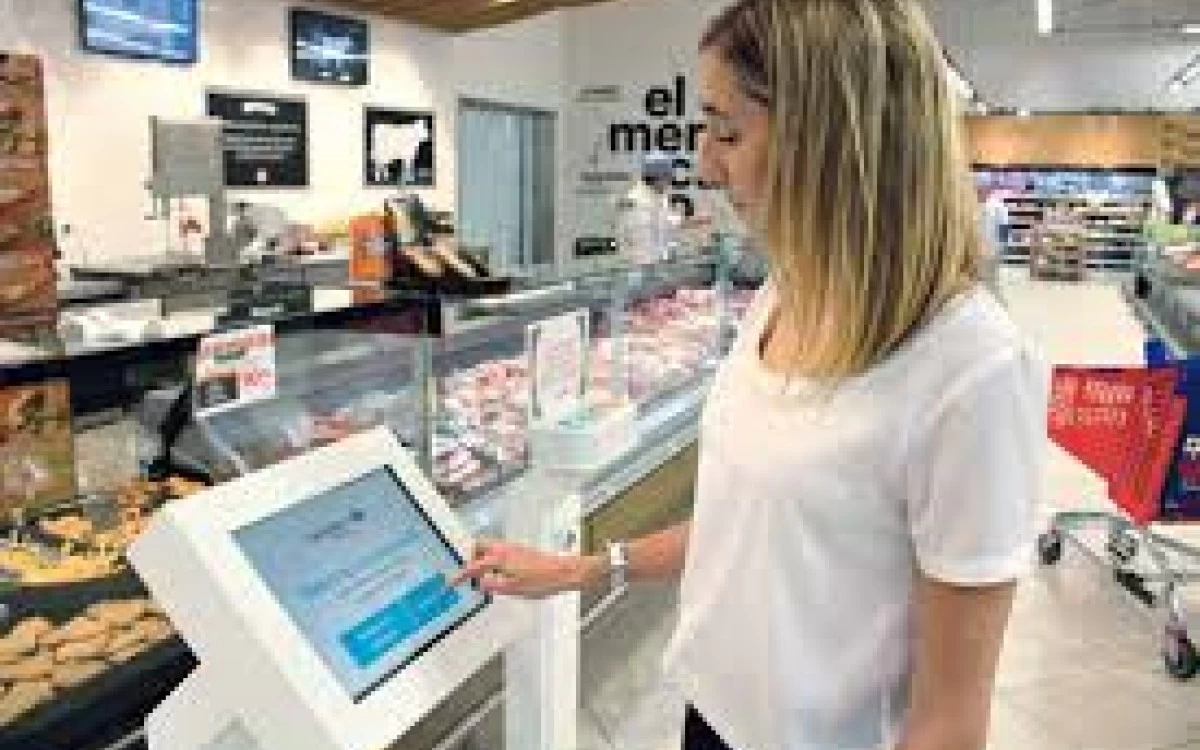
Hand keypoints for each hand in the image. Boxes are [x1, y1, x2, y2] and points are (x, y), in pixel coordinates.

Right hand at [450, 539, 602, 599]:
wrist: (565, 571)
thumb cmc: (542, 581)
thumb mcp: (514, 589)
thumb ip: (494, 585)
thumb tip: (479, 583)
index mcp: (500, 558)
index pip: (474, 566)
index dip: (461, 574)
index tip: (451, 582)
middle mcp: (504, 548)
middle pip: (478, 545)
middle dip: (469, 556)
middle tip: (466, 572)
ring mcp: (513, 547)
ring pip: (489, 547)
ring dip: (481, 557)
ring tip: (481, 575)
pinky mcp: (520, 550)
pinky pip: (498, 550)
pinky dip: (491, 558)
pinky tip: (497, 572)